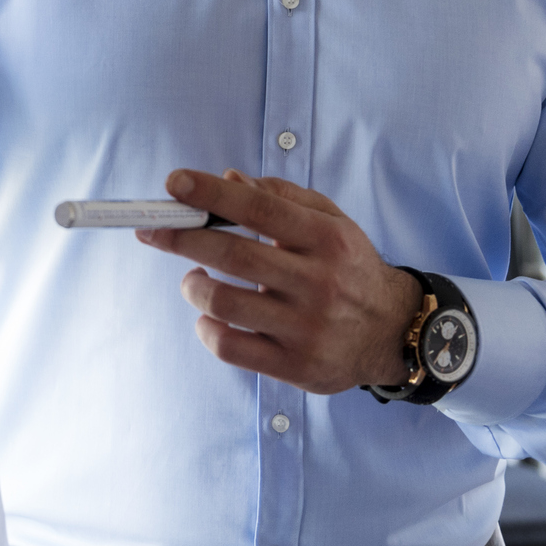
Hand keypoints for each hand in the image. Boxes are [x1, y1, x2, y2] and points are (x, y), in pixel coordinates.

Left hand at [137, 168, 421, 393]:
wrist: (394, 332)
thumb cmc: (349, 267)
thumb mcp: (331, 222)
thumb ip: (281, 198)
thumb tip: (229, 179)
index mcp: (326, 239)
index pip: (259, 209)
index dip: (211, 193)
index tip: (175, 183)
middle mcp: (318, 283)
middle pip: (233, 255)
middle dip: (181, 237)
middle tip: (152, 227)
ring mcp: (306, 328)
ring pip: (224, 303)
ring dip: (193, 286)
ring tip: (193, 278)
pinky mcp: (295, 366)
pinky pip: (230, 347)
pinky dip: (206, 328)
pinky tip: (209, 316)